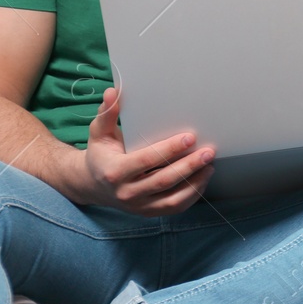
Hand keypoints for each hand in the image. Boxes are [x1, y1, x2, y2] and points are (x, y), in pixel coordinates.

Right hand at [80, 87, 213, 215]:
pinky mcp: (148, 212)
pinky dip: (192, 196)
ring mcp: (138, 206)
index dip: (169, 149)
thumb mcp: (99, 133)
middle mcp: (126, 192)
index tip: (189, 137)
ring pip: (172, 199)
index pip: (147, 160)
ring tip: (210, 165)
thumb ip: (107, 113)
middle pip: (164, 181)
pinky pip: (174, 208)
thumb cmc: (101, 154)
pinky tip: (203, 179)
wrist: (92, 185)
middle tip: (209, 151)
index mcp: (115, 172)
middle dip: (189, 166)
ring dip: (195, 183)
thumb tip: (113, 91)